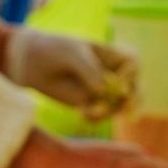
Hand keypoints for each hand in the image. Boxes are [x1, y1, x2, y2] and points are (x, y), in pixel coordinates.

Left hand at [3, 30, 137, 119]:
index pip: (132, 63)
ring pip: (119, 106)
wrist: (32, 62)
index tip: (116, 80)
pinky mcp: (90, 104)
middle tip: (126, 110)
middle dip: (134, 100)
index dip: (130, 74)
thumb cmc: (54, 50)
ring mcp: (102, 91)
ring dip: (110, 112)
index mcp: (111, 54)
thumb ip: (89, 69)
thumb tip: (103, 91)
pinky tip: (83, 113)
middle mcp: (111, 73)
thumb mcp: (71, 53)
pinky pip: (102, 115)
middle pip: (134, 88)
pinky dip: (96, 117)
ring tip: (92, 112)